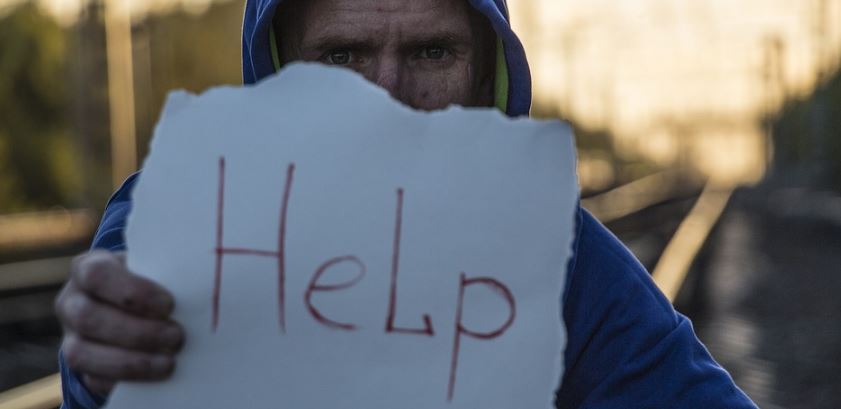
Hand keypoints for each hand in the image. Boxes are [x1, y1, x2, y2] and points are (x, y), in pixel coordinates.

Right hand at [55, 250, 183, 395]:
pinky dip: (126, 380)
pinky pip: (93, 379)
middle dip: (138, 332)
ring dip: (131, 361)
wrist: (131, 309)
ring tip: (170, 362)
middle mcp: (71, 302)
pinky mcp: (80, 368)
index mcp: (87, 269)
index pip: (97, 275)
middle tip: (177, 336)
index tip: (169, 304)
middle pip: (89, 318)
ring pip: (82, 354)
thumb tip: (200, 290)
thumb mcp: (155, 271)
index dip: (133, 292)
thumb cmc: (150, 283)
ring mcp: (70, 337)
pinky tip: (155, 375)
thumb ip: (166, 276)